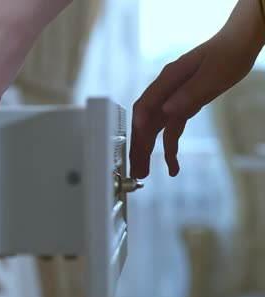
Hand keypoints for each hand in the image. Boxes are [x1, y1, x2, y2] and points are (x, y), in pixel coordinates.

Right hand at [130, 0, 264, 178]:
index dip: (139, 128)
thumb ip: (189, 93)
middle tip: (137, 170)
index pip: (146, 106)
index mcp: (168, 79)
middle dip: (138, 147)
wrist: (237, 44)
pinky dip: (169, 148)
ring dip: (147, 151)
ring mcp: (171, 99)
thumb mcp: (213, 73)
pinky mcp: (181, 106)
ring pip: (153, 129)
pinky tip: (172, 164)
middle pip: (144, 122)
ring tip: (143, 173)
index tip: (139, 147)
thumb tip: (167, 110)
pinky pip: (170, 130)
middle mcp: (165, 90)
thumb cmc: (227, 53)